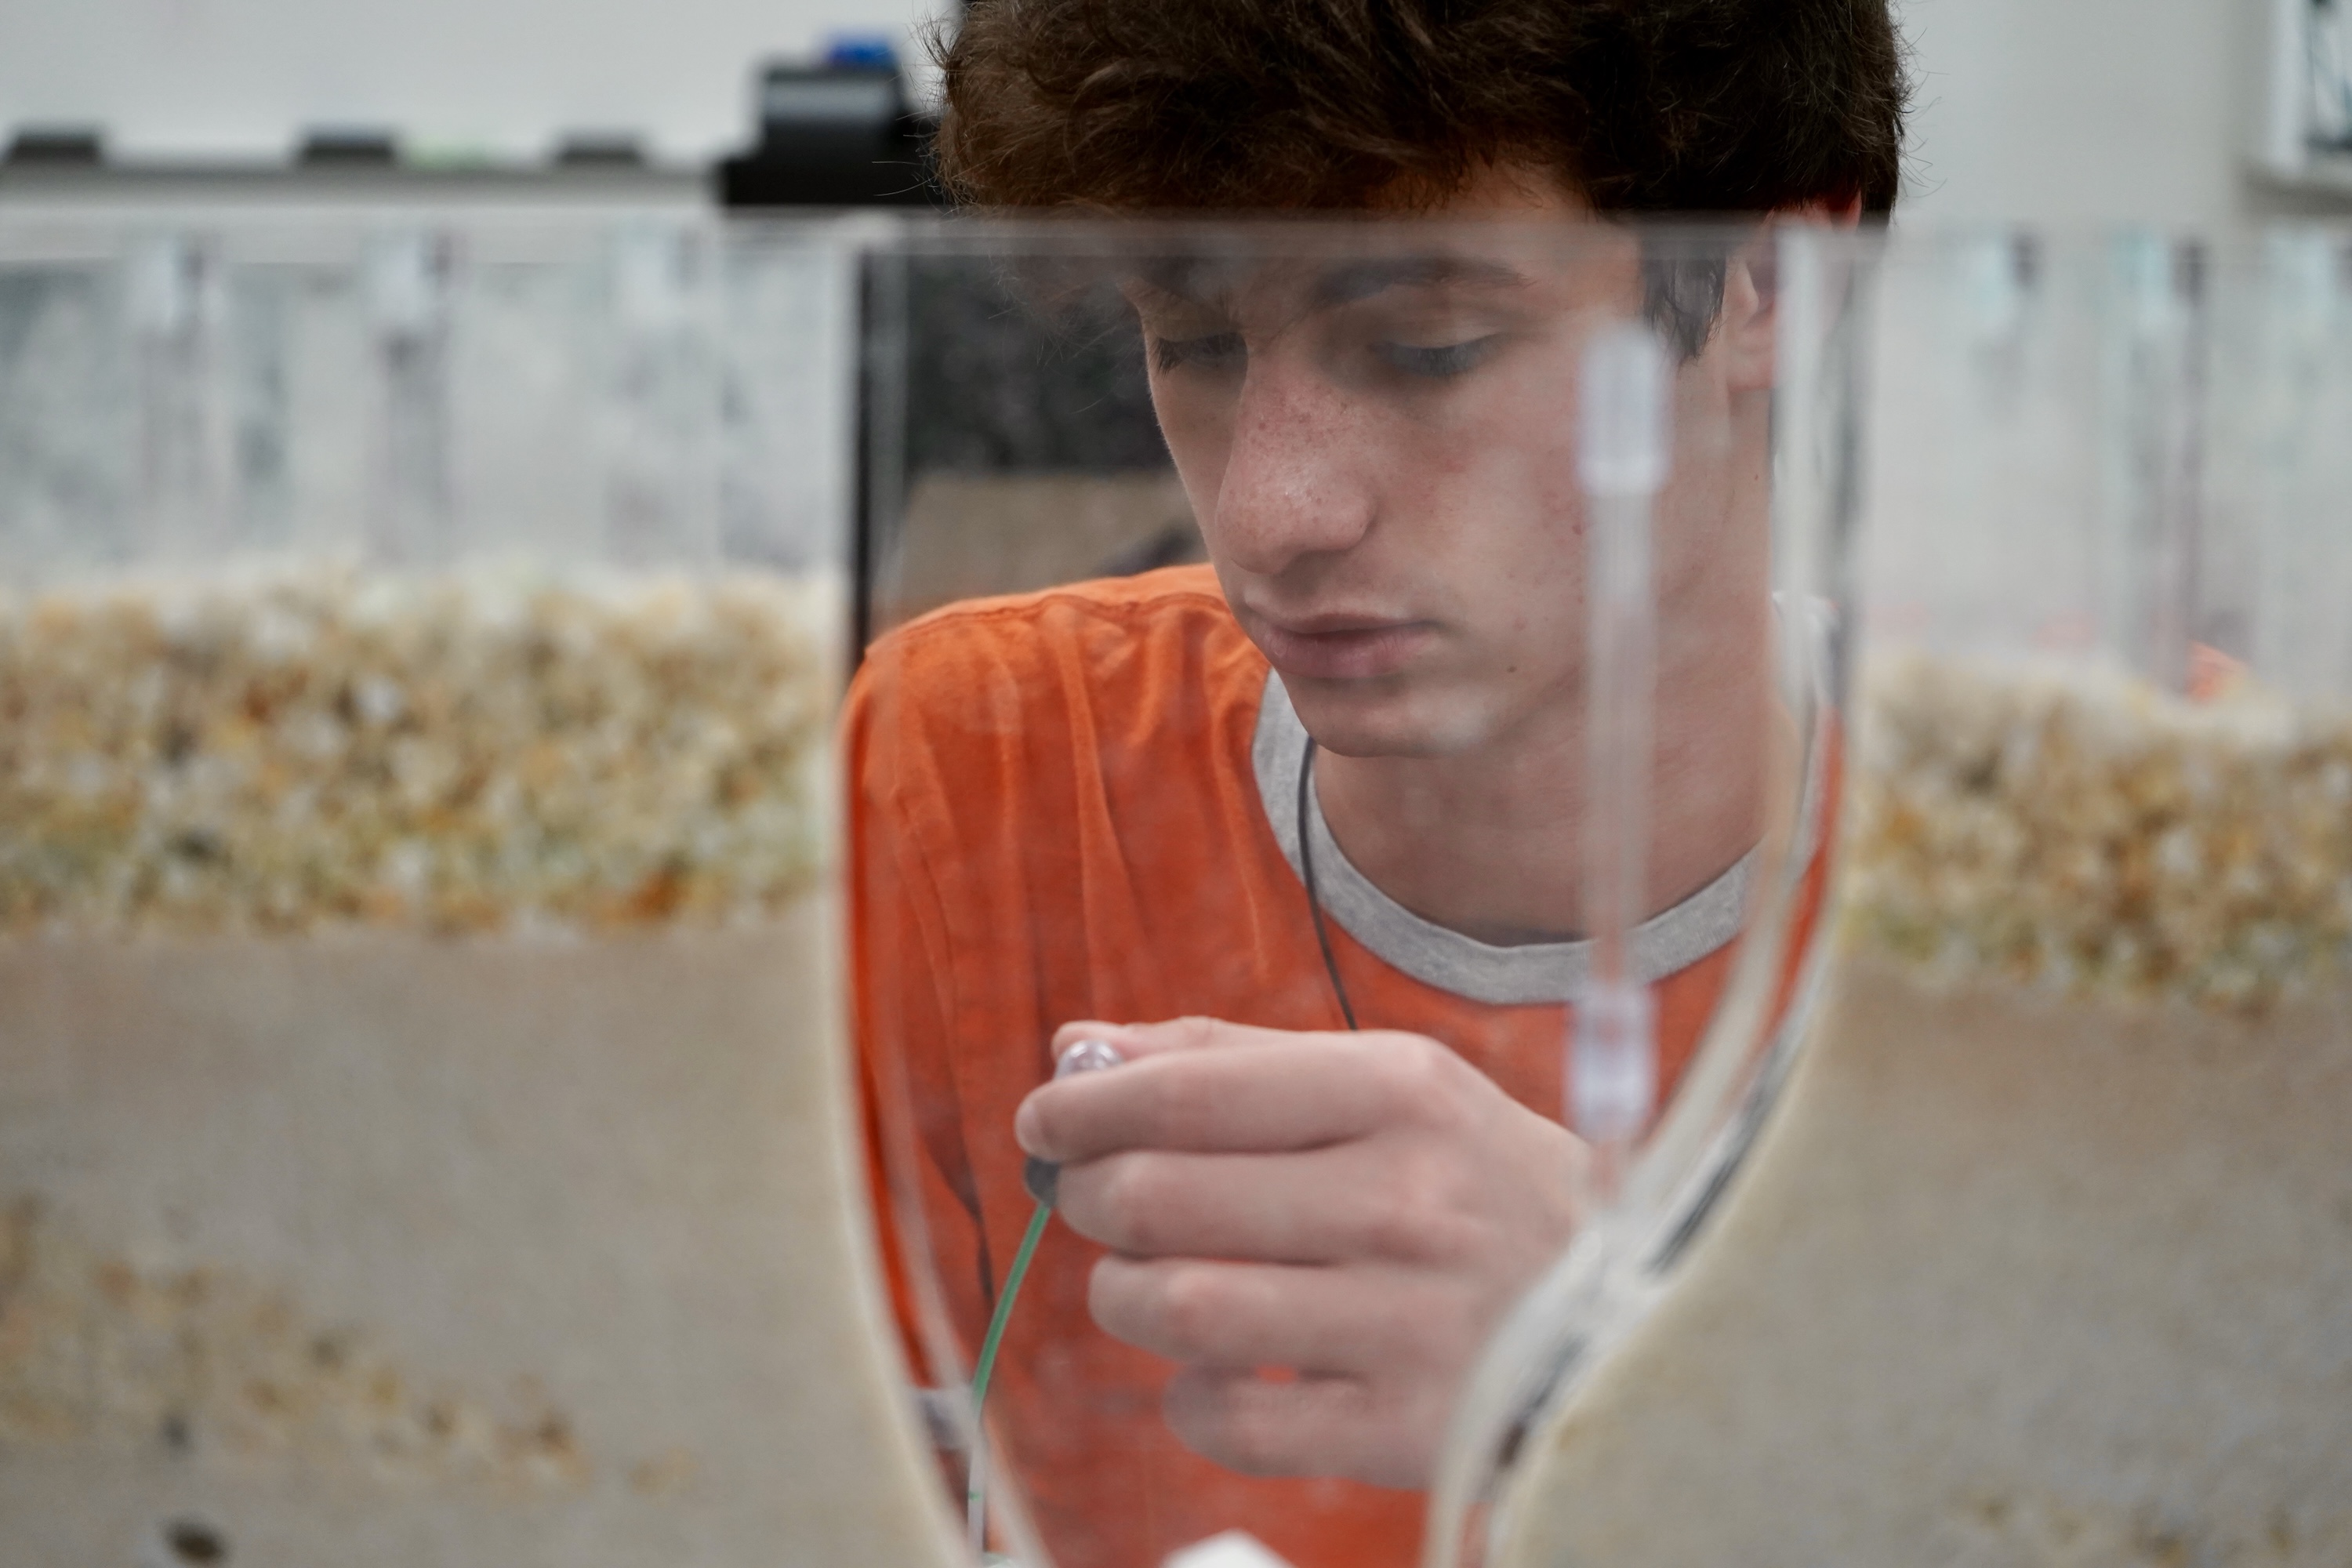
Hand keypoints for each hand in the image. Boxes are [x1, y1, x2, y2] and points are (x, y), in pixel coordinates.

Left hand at [1014, 1016, 1587, 1488]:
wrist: (1635, 1312)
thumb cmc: (1481, 1186)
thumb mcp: (1394, 1087)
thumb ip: (1234, 1059)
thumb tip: (1078, 1050)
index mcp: (1403, 1092)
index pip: (1190, 1090)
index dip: (1084, 1106)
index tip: (1044, 1118)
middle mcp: (1408, 1200)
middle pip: (1158, 1196)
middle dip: (1090, 1197)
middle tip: (1094, 1199)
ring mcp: (1410, 1322)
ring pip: (1175, 1307)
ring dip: (1124, 1295)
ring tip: (1146, 1282)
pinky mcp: (1405, 1429)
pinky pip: (1228, 1419)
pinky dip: (1191, 1396)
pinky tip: (1219, 1368)